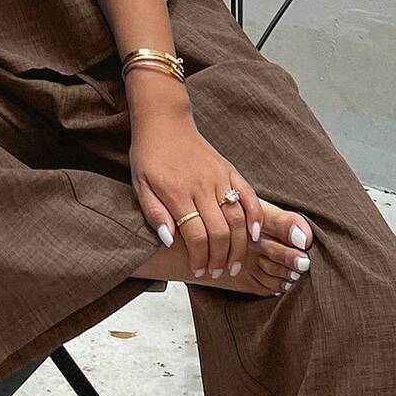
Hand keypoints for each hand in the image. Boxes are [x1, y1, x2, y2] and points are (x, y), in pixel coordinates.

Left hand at [129, 112, 261, 276]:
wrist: (165, 122)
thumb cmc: (149, 156)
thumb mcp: (140, 185)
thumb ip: (155, 213)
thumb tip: (169, 241)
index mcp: (177, 193)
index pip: (196, 235)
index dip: (200, 258)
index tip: (199, 271)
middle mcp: (201, 186)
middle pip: (220, 232)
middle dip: (221, 258)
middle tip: (218, 272)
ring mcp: (219, 177)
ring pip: (237, 218)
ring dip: (239, 246)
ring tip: (234, 263)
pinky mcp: (230, 170)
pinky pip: (249, 196)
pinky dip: (255, 217)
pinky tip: (255, 235)